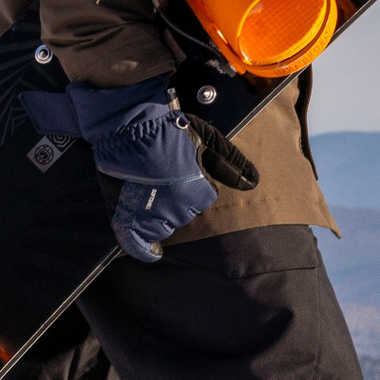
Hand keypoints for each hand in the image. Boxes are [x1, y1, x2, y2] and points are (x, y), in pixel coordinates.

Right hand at [27, 73, 217, 260]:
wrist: (127, 126)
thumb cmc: (168, 129)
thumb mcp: (206, 139)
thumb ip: (231, 163)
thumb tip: (253, 182)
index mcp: (196, 192)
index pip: (203, 199)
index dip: (195, 183)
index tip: (183, 169)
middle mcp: (175, 209)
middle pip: (185, 214)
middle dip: (179, 198)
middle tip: (166, 177)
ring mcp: (150, 215)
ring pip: (165, 226)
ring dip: (162, 214)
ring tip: (154, 194)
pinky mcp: (126, 217)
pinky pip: (137, 243)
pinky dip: (144, 250)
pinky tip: (151, 252)